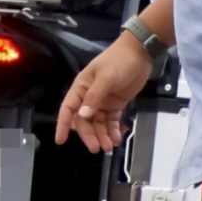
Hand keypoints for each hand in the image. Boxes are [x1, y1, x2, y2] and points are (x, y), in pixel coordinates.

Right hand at [54, 32, 150, 151]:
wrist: (141, 53)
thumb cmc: (119, 61)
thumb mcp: (106, 77)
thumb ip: (94, 97)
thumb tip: (83, 116)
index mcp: (81, 87)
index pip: (68, 108)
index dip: (63, 124)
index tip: (60, 140)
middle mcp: (89, 97)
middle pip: (84, 120)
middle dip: (89, 135)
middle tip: (97, 148)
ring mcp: (103, 102)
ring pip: (98, 123)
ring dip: (102, 135)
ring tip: (110, 146)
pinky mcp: (116, 105)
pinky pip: (111, 121)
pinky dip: (113, 131)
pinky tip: (117, 138)